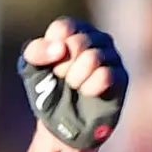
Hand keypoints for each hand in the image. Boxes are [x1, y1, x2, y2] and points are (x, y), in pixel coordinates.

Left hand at [16, 20, 126, 150]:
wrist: (61, 123)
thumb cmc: (47, 90)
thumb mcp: (31, 68)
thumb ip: (36, 51)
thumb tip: (60, 48)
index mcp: (74, 30)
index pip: (63, 28)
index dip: (52, 50)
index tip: (50, 65)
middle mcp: (96, 38)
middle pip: (78, 43)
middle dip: (63, 66)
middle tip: (62, 78)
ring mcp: (111, 56)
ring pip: (93, 58)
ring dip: (75, 78)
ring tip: (73, 86)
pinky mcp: (120, 77)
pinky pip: (105, 75)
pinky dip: (90, 87)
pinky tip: (86, 93)